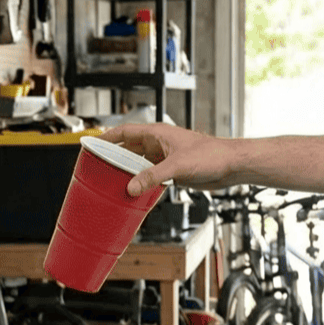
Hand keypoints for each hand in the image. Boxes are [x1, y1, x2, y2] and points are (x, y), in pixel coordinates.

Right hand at [98, 124, 236, 196]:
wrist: (231, 166)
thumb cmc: (212, 155)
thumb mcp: (178, 166)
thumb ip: (152, 176)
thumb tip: (131, 187)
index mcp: (158, 134)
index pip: (125, 131)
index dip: (107, 137)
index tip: (92, 143)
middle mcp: (159, 144)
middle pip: (129, 148)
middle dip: (114, 157)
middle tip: (98, 167)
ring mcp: (165, 158)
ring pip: (138, 164)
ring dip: (127, 172)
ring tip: (112, 182)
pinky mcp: (171, 171)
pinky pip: (149, 176)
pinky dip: (140, 183)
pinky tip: (135, 192)